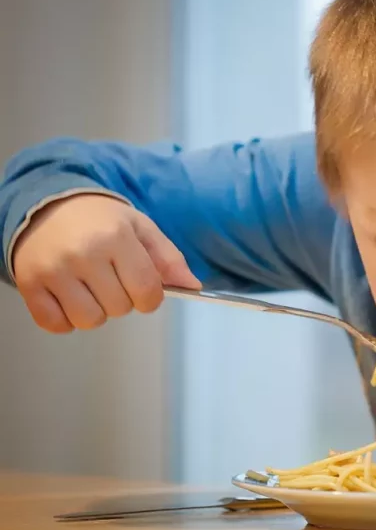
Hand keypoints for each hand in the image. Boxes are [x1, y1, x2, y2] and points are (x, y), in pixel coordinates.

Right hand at [12, 193, 199, 332]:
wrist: (47, 204)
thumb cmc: (99, 220)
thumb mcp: (140, 228)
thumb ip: (169, 258)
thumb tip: (193, 286)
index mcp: (116, 237)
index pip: (147, 291)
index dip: (151, 297)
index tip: (143, 288)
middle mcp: (83, 253)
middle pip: (120, 308)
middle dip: (122, 299)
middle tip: (110, 278)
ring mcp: (53, 270)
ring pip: (89, 320)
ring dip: (95, 311)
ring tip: (90, 288)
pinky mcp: (29, 284)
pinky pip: (55, 324)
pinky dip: (65, 319)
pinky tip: (68, 297)